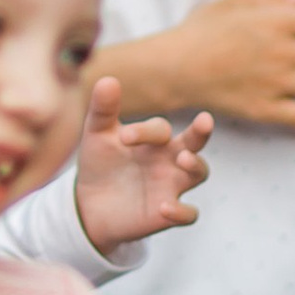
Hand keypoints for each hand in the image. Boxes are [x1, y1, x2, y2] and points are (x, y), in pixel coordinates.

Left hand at [72, 75, 209, 251]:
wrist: (90, 204)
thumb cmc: (100, 163)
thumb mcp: (97, 136)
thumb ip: (103, 110)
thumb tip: (107, 79)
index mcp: (155, 140)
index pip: (161, 129)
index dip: (145, 131)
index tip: (124, 138)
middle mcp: (170, 159)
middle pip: (195, 143)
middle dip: (201, 132)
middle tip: (204, 120)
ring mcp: (172, 186)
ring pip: (199, 173)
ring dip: (196, 165)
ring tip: (183, 158)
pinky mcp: (168, 214)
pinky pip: (188, 214)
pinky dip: (181, 211)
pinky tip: (163, 207)